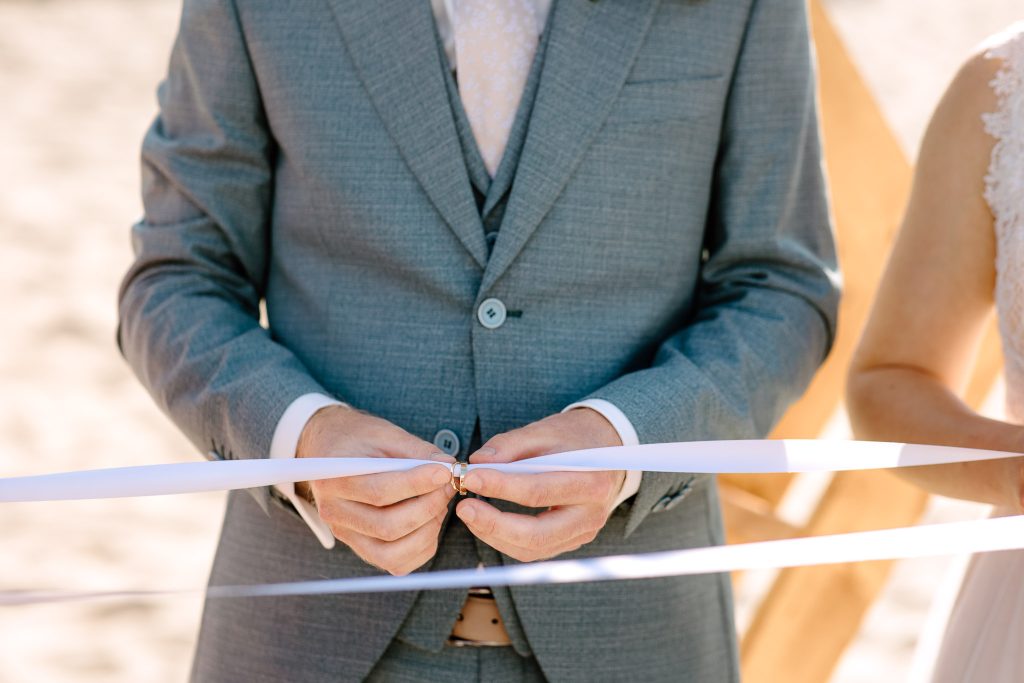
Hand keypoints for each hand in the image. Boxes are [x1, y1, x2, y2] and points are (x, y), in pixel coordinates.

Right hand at [296, 405, 455, 574]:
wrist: (332, 449)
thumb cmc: (359, 440)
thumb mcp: (385, 434)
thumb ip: (417, 451)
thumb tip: (449, 467)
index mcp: (334, 480)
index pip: (379, 492)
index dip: (417, 484)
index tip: (444, 472)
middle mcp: (335, 513)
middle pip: (388, 527)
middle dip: (428, 507)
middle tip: (447, 486)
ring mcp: (347, 535)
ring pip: (393, 552)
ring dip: (427, 529)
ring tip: (439, 502)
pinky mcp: (362, 548)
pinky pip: (396, 563)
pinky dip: (422, 546)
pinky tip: (430, 520)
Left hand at [455, 408, 625, 561]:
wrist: (609, 448)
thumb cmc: (574, 437)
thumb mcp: (544, 429)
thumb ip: (510, 445)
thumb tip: (478, 463)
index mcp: (589, 480)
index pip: (537, 490)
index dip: (500, 486)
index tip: (470, 478)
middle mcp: (591, 513)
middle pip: (537, 533)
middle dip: (494, 524)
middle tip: (464, 508)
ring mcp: (584, 531)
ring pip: (533, 548)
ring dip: (495, 535)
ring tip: (470, 513)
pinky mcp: (573, 540)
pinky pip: (535, 549)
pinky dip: (507, 539)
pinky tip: (488, 522)